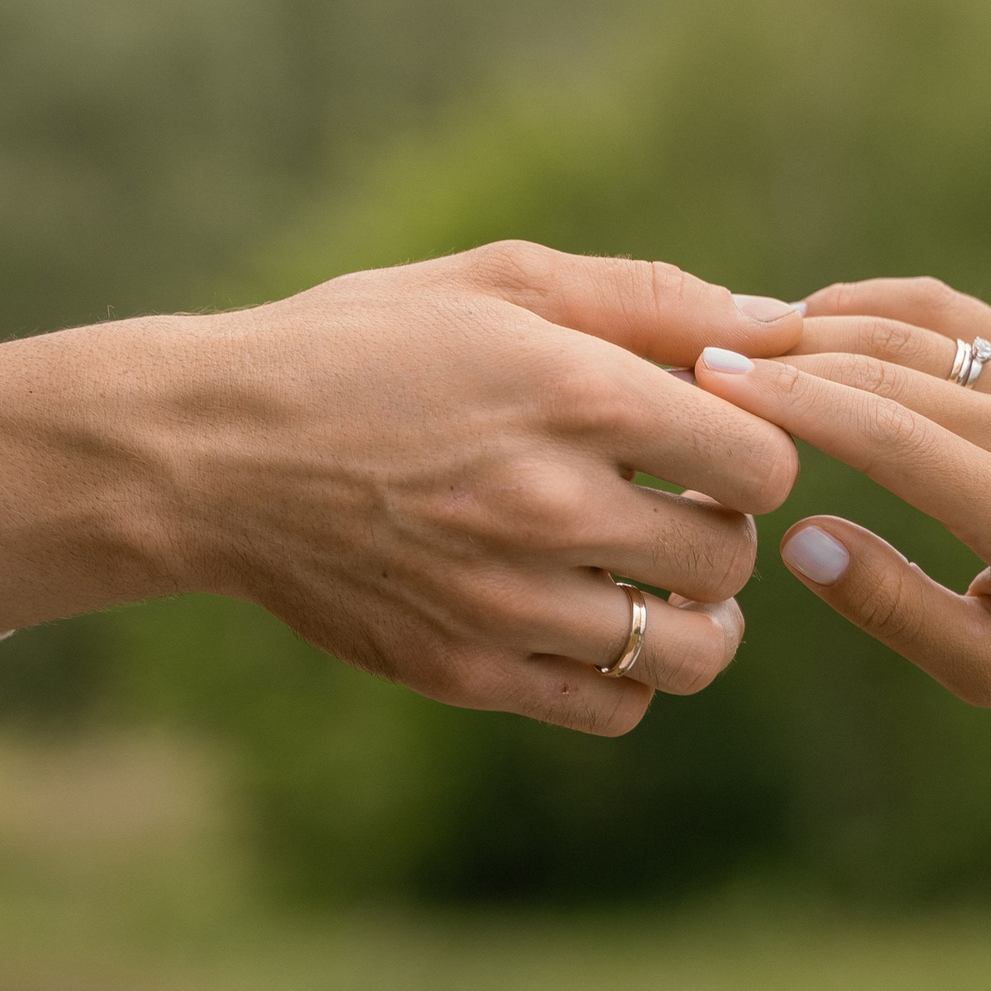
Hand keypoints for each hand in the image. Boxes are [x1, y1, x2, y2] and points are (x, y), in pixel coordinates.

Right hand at [0, 241, 805, 733]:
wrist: (209, 453)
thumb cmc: (364, 347)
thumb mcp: (502, 282)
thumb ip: (654, 301)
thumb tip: (781, 322)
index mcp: (572, 394)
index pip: (761, 460)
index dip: (757, 444)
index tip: (712, 433)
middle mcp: (549, 506)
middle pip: (731, 557)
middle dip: (722, 524)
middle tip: (678, 497)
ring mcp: (506, 601)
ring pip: (689, 652)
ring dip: (697, 616)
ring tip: (661, 576)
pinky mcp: (465, 670)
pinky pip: (613, 708)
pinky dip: (630, 674)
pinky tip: (598, 619)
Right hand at [696, 277, 990, 724]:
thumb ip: (894, 606)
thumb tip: (800, 538)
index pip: (885, 434)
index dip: (789, 403)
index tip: (705, 384)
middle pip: (884, 369)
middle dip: (781, 359)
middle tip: (688, 361)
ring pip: (911, 327)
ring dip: (816, 324)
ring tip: (735, 342)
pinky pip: (948, 314)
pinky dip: (872, 307)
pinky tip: (810, 323)